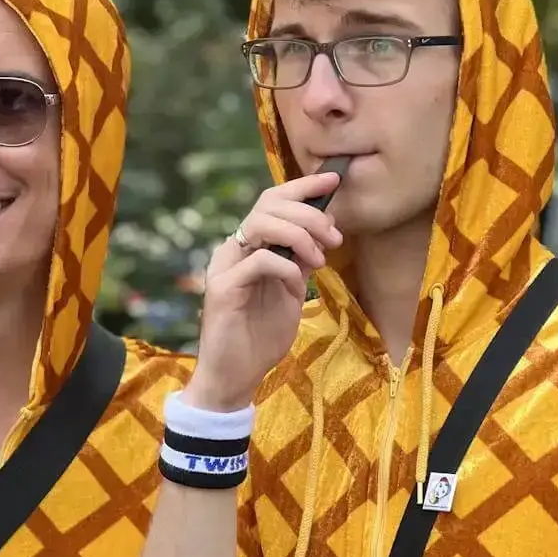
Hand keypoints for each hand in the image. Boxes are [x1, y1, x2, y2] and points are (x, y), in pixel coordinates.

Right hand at [185, 171, 342, 411]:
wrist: (235, 376)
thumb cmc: (260, 337)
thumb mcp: (291, 294)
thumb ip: (300, 262)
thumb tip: (323, 232)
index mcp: (248, 247)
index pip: (271, 201)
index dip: (302, 186)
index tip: (333, 179)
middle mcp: (233, 250)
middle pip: (268, 204)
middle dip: (309, 214)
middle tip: (334, 237)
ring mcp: (225, 266)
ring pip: (261, 224)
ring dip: (299, 235)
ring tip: (319, 259)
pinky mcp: (223, 287)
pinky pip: (260, 260)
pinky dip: (287, 266)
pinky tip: (297, 284)